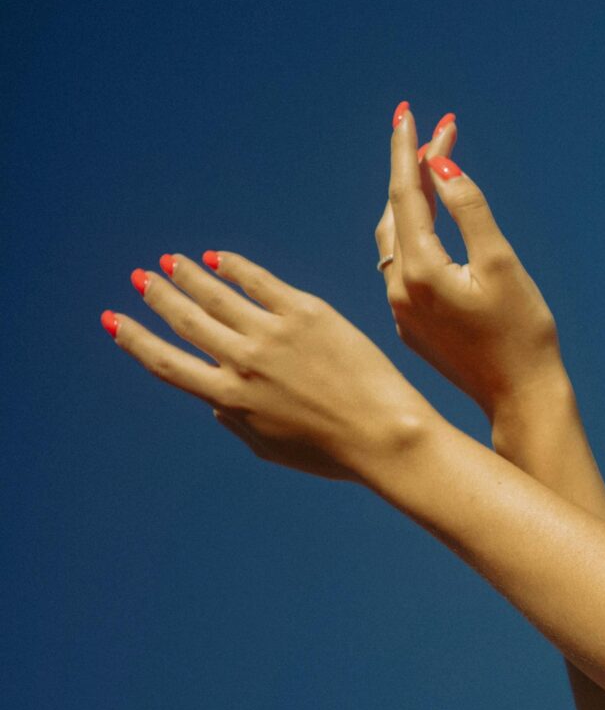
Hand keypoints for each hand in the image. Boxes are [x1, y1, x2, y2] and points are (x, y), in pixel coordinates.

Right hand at [101, 250, 436, 481]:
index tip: (114, 320)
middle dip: (158, 296)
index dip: (136, 339)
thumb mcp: (271, 448)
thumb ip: (235, 421)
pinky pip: (259, 281)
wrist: (386, 434)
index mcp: (230, 400)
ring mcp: (273, 334)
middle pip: (186, 320)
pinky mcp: (306, 313)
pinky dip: (234, 267)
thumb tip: (213, 398)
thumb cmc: (334, 452)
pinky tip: (219, 258)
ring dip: (187, 275)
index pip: (167, 363)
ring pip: (216, 295)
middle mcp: (243, 363)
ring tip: (172, 262)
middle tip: (141, 277)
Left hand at [379, 104, 563, 421]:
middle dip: (413, 170)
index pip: (405, 194)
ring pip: (395, 241)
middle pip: (397, 213)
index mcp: (420, 272)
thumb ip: (469, 209)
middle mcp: (399, 291)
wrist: (520, 397)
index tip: (406, 111)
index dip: (407, 150)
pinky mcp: (411, 328)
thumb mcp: (501, 263)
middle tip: (436, 132)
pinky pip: (402, 268)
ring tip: (429, 168)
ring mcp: (402, 312)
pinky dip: (414, 237)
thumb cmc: (522, 333)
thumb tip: (438, 164)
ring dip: (410, 202)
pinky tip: (428, 225)